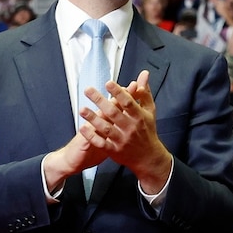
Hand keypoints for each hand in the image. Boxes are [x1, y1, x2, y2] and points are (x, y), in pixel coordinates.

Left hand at [79, 69, 171, 188]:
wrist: (148, 157)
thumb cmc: (148, 131)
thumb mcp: (149, 110)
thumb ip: (144, 92)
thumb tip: (144, 74)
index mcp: (139, 116)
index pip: (128, 102)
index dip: (118, 92)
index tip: (108, 83)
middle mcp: (130, 128)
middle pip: (114, 113)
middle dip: (100, 100)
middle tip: (88, 90)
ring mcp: (122, 140)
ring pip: (105, 128)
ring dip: (93, 118)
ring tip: (82, 109)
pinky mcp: (114, 150)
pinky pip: (101, 143)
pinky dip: (92, 136)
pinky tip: (83, 128)